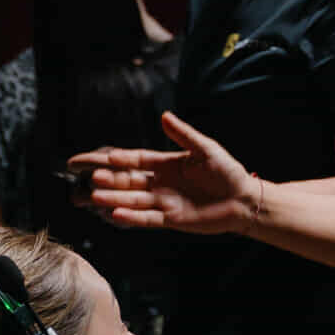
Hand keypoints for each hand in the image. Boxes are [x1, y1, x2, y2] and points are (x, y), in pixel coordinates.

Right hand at [74, 112, 259, 234]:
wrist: (243, 200)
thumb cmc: (227, 172)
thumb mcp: (206, 149)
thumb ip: (184, 135)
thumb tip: (164, 115)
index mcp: (167, 164)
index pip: (139, 160)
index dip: (123, 159)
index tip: (107, 157)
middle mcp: (161, 183)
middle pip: (130, 181)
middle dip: (111, 180)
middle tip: (92, 178)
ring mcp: (164, 202)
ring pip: (134, 200)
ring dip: (115, 198)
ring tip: (95, 196)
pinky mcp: (171, 219)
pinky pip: (147, 218)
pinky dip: (132, 216)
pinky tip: (116, 213)